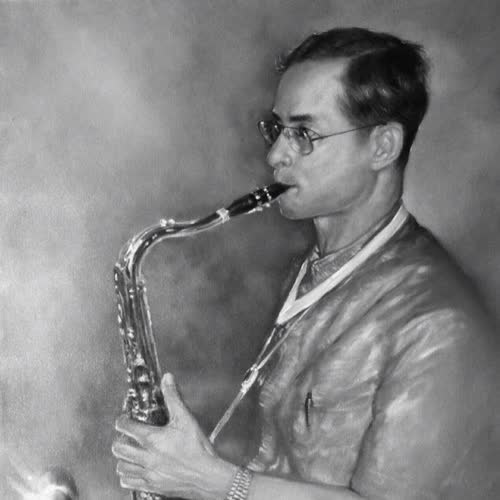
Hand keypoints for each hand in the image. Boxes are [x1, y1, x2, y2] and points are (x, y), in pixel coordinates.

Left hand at [112, 373, 235, 499]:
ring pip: (121, 467)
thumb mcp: (186, 418)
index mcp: (152, 439)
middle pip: (119, 448)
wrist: (207, 476)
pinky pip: (129, 482)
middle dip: (119, 439)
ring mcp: (148, 473)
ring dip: (122, 458)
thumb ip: (173, 397)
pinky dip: (127, 475)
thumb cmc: (198, 449)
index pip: (126, 427)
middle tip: (126, 436)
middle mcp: (146, 457)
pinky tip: (134, 469)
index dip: (122, 420)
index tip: (124, 419)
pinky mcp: (152, 486)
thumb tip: (167, 379)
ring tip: (129, 452)